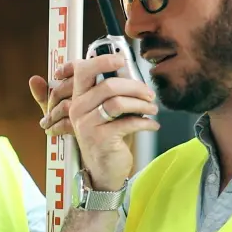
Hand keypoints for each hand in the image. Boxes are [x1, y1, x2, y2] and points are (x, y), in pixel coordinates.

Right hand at [31, 55, 158, 191]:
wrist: (103, 172)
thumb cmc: (107, 138)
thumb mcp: (106, 113)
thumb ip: (111, 91)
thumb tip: (127, 67)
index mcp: (78, 98)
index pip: (84, 70)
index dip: (103, 60)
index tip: (122, 60)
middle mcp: (78, 110)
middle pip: (108, 86)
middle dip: (135, 87)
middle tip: (150, 95)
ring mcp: (87, 125)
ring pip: (118, 103)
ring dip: (142, 104)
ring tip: (153, 110)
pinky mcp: (101, 139)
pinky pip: (128, 122)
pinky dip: (145, 123)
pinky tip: (152, 125)